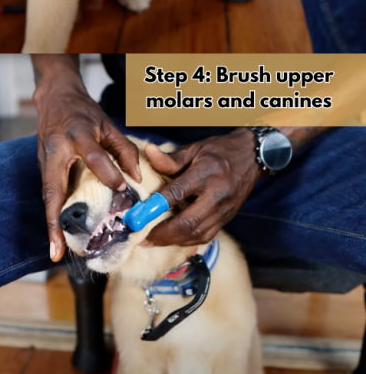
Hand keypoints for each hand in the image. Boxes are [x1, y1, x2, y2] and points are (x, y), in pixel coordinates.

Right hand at [34, 58, 139, 261]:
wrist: (55, 97)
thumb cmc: (84, 111)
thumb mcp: (108, 124)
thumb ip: (124, 149)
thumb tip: (137, 178)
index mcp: (77, 133)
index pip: (92, 156)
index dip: (108, 172)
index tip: (122, 188)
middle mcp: (56, 149)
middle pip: (53, 189)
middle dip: (55, 221)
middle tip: (58, 249)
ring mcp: (45, 160)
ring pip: (48, 196)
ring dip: (51, 225)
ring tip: (57, 251)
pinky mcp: (42, 167)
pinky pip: (49, 193)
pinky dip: (53, 214)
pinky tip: (59, 235)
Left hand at [144, 128, 261, 246]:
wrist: (252, 158)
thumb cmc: (219, 151)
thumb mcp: (195, 149)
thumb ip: (171, 159)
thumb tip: (148, 153)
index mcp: (206, 174)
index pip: (178, 193)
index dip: (156, 206)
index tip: (138, 215)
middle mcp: (216, 196)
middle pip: (189, 222)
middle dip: (164, 233)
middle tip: (143, 237)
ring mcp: (224, 210)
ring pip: (198, 233)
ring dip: (174, 241)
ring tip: (153, 241)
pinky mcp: (227, 219)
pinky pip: (206, 236)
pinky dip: (188, 241)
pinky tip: (172, 240)